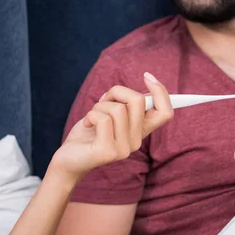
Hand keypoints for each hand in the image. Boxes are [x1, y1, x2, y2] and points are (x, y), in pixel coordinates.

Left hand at [51, 72, 172, 178]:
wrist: (69, 158)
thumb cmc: (90, 131)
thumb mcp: (110, 112)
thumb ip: (125, 102)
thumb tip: (142, 83)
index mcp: (141, 131)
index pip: (166, 113)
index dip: (161, 92)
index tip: (146, 76)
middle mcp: (137, 141)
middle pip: (138, 101)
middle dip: (116, 92)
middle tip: (104, 100)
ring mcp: (125, 149)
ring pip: (118, 109)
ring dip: (99, 106)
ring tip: (92, 116)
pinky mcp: (108, 152)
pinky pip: (103, 120)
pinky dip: (91, 115)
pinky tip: (87, 125)